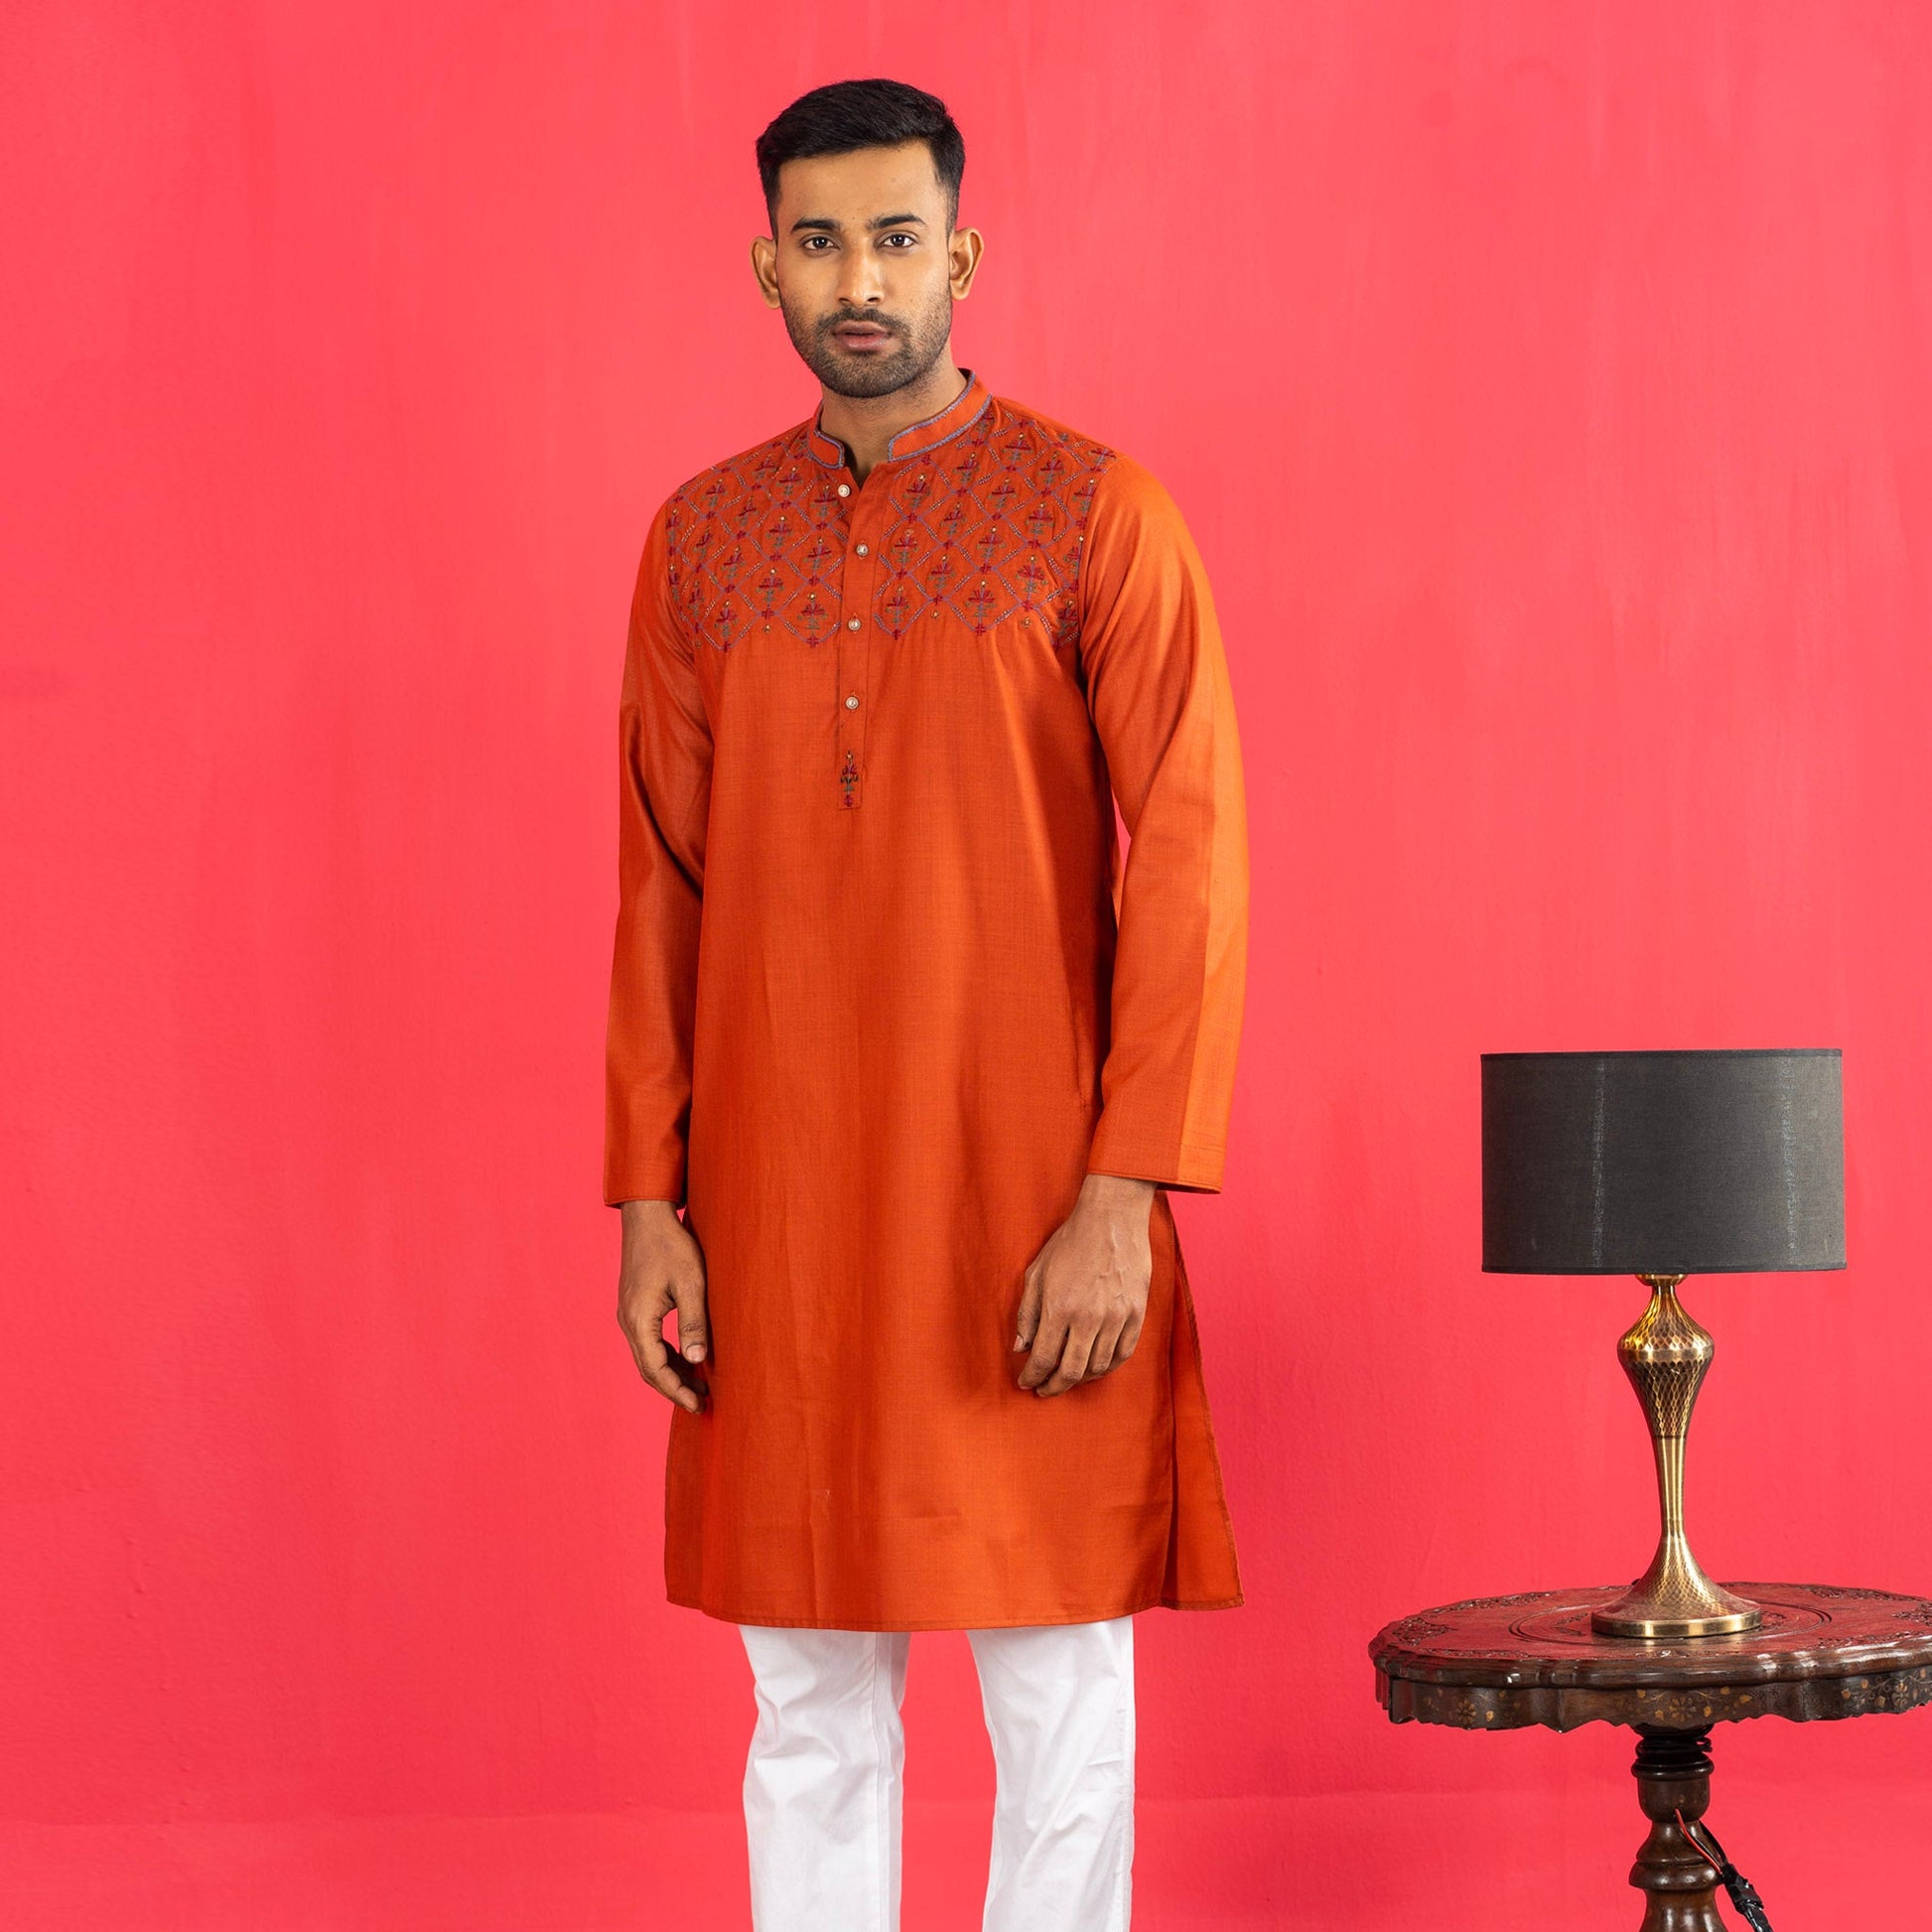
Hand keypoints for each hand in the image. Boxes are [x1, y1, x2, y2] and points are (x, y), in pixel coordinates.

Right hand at [616, 1199, 709, 1413]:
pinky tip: (688, 1358)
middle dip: (675, 1388)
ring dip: (672, 1372)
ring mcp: (630, 1314)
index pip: (656, 1369)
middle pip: (649, 1368)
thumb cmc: (672, 1245)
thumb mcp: (692, 1283)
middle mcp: (628, 1321)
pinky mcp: (636, 1307)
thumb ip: (694, 1323)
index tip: (699, 1406)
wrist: (648, 1216)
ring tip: (700, 1386)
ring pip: (648, 1356)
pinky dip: (667, 1355)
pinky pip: (649, 1341)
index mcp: (639, 1319)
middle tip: (702, 1403)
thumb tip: (698, 1362)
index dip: (677, 1391)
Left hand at [1013, 1174, 1155, 1396]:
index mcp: (1059, 1307)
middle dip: (1053, 1386)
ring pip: (1098, 1367)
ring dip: (1079, 1379)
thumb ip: (1027, 1313)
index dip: (1032, 1376)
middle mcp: (1089, 1317)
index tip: (1026, 1382)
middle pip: (1070, 1371)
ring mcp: (1116, 1317)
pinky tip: (1094, 1367)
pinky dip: (1107, 1367)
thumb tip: (1021, 1348)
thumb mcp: (1037, 1273)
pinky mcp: (1136, 1314)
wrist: (1111, 1219)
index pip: (1043, 1358)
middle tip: (1044, 1389)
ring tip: (1067, 1377)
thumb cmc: (1070, 1242)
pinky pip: (1122, 1354)